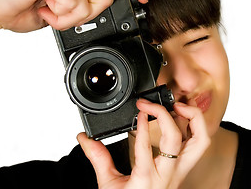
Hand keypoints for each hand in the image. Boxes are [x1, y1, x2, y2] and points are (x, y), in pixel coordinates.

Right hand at [0, 0, 147, 35]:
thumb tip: (101, 10)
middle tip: (65, 15)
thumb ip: (83, 6)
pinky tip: (44, 9)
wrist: (1, 9)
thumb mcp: (66, 11)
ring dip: (69, 19)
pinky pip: (71, 5)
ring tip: (51, 11)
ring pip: (89, 4)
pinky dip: (58, 18)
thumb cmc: (32, 8)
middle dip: (87, 16)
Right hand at [77, 100, 209, 188]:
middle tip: (157, 104)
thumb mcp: (108, 185)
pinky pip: (197, 144)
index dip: (144, 124)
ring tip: (177, 106)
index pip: (146, 146)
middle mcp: (168, 173)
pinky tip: (182, 118)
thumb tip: (86, 139)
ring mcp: (180, 171)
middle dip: (167, 115)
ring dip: (190, 119)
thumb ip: (98, 159)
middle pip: (178, 139)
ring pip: (199, 141)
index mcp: (147, 177)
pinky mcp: (184, 169)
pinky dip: (193, 126)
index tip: (140, 109)